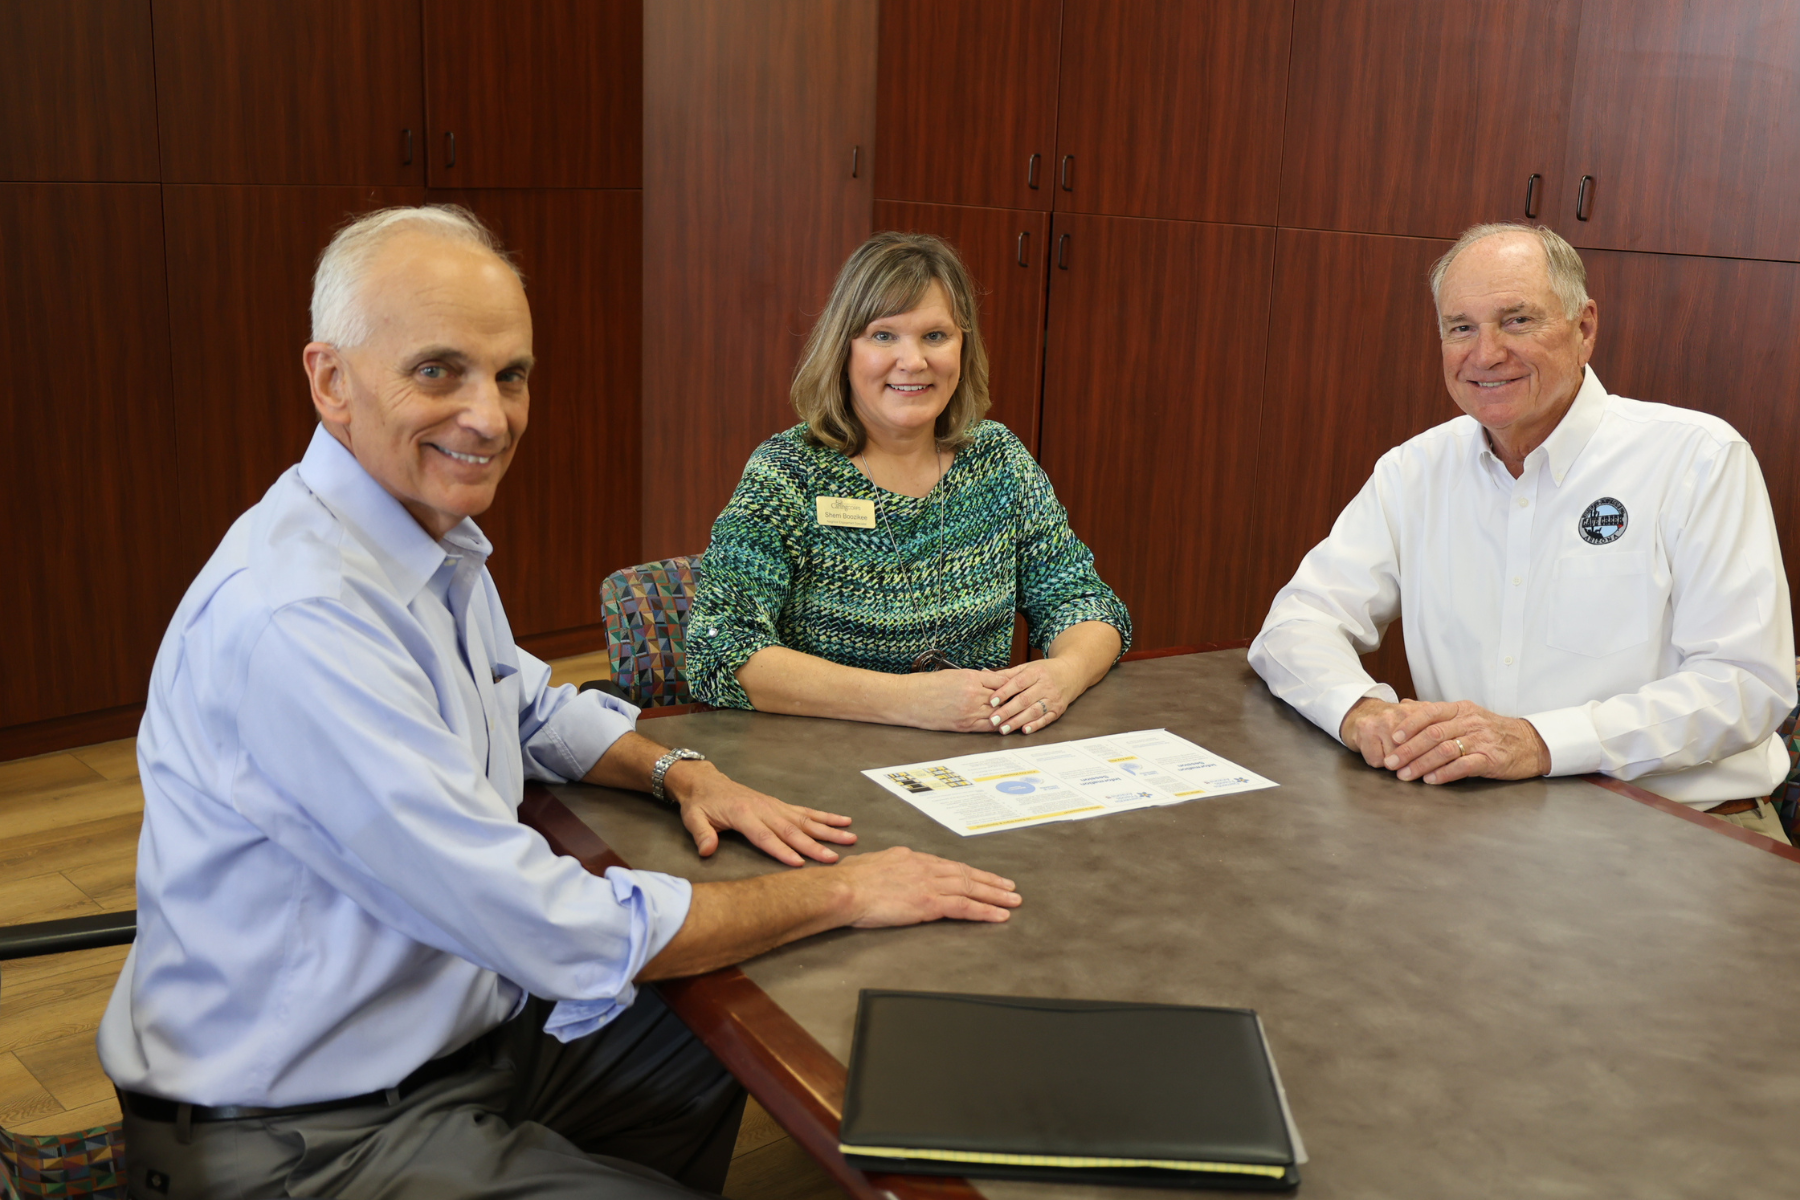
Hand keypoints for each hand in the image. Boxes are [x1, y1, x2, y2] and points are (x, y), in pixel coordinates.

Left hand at [664, 760, 856, 865]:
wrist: (706, 782)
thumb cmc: (700, 803)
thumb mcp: (692, 818)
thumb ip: (701, 834)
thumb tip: (707, 851)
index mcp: (743, 814)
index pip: (765, 836)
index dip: (782, 851)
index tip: (800, 863)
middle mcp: (764, 808)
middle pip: (792, 830)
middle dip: (814, 846)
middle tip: (834, 858)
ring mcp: (775, 806)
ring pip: (806, 820)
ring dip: (829, 831)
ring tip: (850, 838)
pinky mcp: (781, 805)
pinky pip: (806, 812)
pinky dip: (826, 817)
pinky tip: (844, 821)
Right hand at [835, 846, 1020, 926]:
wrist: (844, 889)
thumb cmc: (848, 881)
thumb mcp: (869, 865)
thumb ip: (883, 869)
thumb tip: (881, 871)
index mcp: (911, 858)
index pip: (947, 865)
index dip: (968, 872)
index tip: (982, 877)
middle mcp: (924, 867)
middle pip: (965, 874)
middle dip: (990, 882)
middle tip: (1009, 888)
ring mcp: (929, 884)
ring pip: (971, 889)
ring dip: (995, 896)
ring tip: (1012, 902)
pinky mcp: (930, 903)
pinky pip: (964, 907)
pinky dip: (984, 911)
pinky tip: (998, 916)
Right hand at [904, 668, 1010, 731]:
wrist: (908, 699)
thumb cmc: (927, 685)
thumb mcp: (953, 674)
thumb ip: (974, 678)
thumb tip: (990, 680)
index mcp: (970, 677)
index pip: (1000, 680)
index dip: (1010, 684)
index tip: (1017, 686)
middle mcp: (972, 694)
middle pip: (1003, 697)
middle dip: (1013, 699)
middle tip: (1024, 700)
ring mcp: (969, 711)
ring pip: (998, 713)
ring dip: (1007, 714)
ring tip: (1017, 714)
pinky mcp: (963, 725)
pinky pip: (987, 726)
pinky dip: (997, 725)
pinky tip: (1002, 724)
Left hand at [986, 658, 1081, 734]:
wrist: (1071, 673)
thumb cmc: (1044, 671)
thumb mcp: (1027, 667)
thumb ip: (1007, 674)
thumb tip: (983, 673)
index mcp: (1036, 673)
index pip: (1018, 683)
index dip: (1004, 692)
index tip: (991, 701)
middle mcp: (1046, 686)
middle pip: (1024, 700)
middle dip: (1007, 711)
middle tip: (993, 720)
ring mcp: (1053, 699)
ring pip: (1034, 711)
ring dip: (1018, 721)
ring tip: (1003, 728)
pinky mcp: (1058, 710)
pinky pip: (1046, 719)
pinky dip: (1035, 725)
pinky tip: (1024, 730)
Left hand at [1342, 697, 1549, 783]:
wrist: (1531, 743)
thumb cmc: (1492, 731)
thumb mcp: (1466, 715)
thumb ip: (1436, 713)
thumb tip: (1405, 706)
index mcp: (1461, 709)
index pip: (1430, 712)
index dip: (1409, 725)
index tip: (1393, 738)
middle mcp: (1470, 722)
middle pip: (1433, 734)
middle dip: (1409, 750)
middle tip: (1391, 763)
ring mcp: (1481, 740)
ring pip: (1445, 750)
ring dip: (1422, 764)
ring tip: (1405, 775)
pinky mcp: (1492, 758)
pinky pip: (1464, 765)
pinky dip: (1445, 773)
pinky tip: (1431, 780)